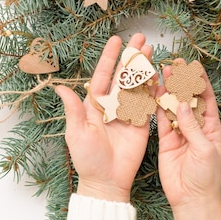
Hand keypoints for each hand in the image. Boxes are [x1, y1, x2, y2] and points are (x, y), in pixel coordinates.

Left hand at [55, 33, 151, 202]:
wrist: (106, 181)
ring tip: (152, 50)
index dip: (110, 57)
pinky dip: (155, 88)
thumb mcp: (76, 133)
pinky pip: (149, 102)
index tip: (116, 40)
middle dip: (132, 56)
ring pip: (138, 84)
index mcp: (95, 104)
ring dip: (145, 67)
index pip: (104, 75)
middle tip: (142, 38)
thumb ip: (73, 109)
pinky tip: (160, 74)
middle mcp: (113, 104)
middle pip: (124, 75)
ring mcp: (129, 112)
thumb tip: (60, 87)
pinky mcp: (142, 123)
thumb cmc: (87, 159)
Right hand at [156, 61, 220, 219]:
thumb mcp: (204, 149)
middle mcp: (196, 126)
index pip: (206, 99)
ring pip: (173, 106)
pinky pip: (161, 120)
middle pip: (188, 98)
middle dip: (183, 81)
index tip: (195, 66)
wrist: (191, 199)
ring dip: (169, 89)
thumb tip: (182, 104)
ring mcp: (180, 132)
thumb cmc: (205, 177)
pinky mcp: (166, 140)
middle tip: (176, 64)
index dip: (201, 82)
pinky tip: (153, 92)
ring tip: (163, 72)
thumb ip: (192, 127)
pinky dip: (157, 106)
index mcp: (211, 127)